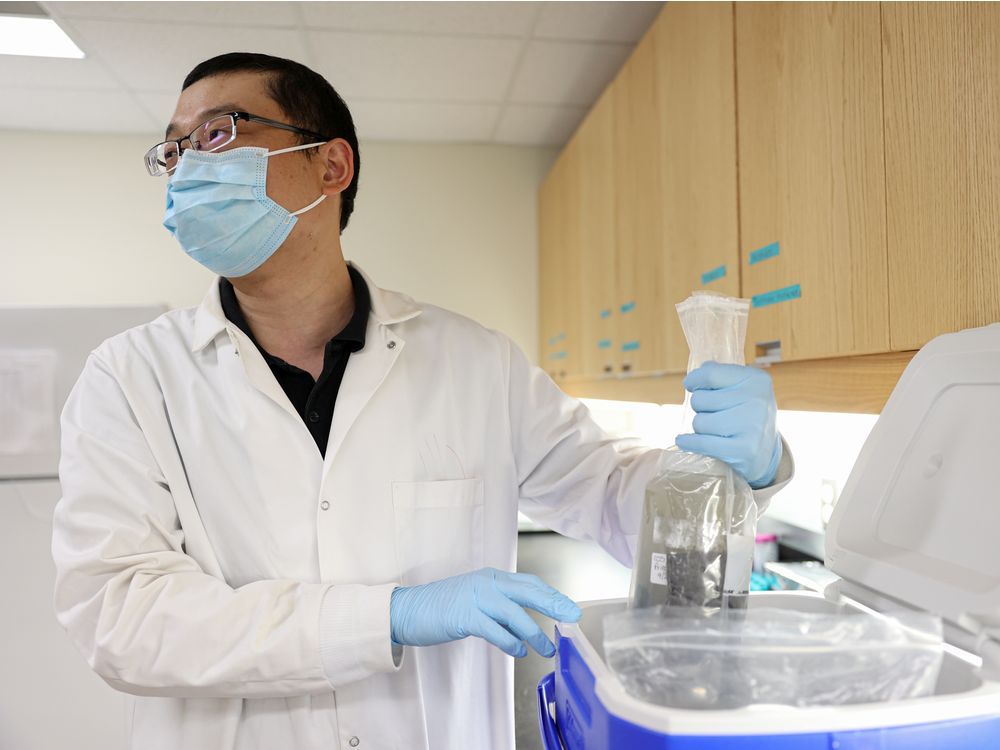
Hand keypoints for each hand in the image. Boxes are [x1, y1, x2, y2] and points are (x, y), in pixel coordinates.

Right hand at [389, 568, 581, 657]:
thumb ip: (497, 604)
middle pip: (529, 591)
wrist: (406, 610)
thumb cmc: (440, 607)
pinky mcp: (466, 616)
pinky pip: (496, 630)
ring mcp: (476, 598)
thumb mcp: (474, 598)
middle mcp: (487, 583)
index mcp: (491, 577)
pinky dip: (511, 642)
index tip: (568, 607)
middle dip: (554, 605)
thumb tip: (524, 621)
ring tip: (548, 649)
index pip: (529, 582)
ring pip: (516, 613)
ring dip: (535, 634)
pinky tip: (520, 651)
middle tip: (572, 618)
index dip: (551, 594)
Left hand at [675, 361, 781, 487]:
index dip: (694, 380)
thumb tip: (702, 369)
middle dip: (699, 408)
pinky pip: (702, 443)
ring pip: (699, 422)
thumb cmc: (747, 414)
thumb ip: (721, 375)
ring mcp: (752, 426)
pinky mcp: (745, 449)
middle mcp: (757, 400)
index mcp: (756, 379)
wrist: (766, 451)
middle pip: (700, 400)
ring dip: (700, 428)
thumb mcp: (742, 388)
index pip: (710, 374)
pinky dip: (689, 443)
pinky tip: (684, 441)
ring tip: (714, 430)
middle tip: (712, 414)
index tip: (690, 385)